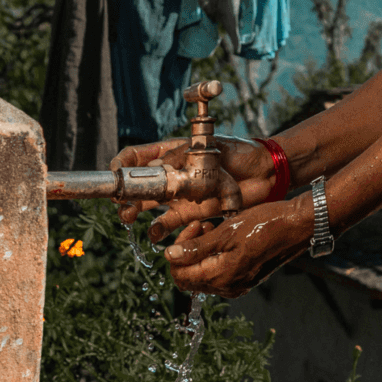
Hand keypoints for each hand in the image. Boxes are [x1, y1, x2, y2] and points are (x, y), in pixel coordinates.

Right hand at [109, 133, 277, 242]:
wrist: (265, 173)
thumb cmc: (240, 153)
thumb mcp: (210, 147)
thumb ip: (184, 157)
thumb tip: (157, 166)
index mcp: (172, 153)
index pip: (138, 157)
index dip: (123, 164)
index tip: (116, 173)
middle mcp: (171, 175)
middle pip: (138, 185)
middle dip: (124, 194)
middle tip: (120, 202)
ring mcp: (179, 196)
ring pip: (147, 207)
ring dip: (134, 213)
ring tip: (129, 216)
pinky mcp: (191, 214)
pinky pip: (167, 226)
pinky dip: (159, 231)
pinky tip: (157, 233)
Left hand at [161, 198, 309, 297]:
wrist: (298, 226)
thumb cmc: (266, 224)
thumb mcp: (228, 230)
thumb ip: (197, 246)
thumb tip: (170, 256)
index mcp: (221, 276)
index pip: (180, 274)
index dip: (178, 251)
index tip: (193, 228)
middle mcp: (227, 287)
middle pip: (189, 278)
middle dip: (188, 252)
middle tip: (202, 227)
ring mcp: (238, 285)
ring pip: (203, 275)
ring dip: (201, 254)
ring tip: (214, 230)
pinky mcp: (246, 279)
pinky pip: (219, 274)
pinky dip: (214, 257)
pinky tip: (225, 238)